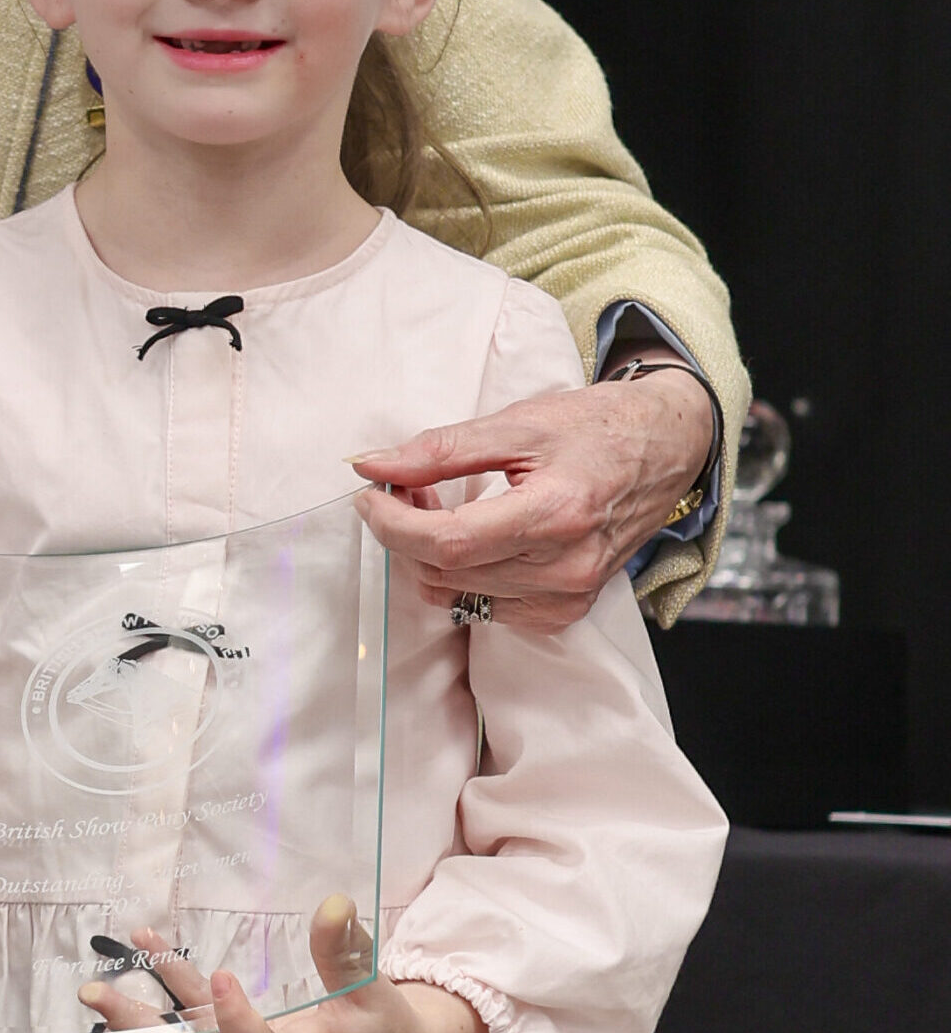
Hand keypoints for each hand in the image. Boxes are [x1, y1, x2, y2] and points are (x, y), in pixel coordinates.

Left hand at [85, 903, 490, 1032]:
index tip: (220, 978)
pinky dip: (169, 985)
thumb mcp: (371, 988)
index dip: (239, 1025)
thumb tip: (333, 901)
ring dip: (137, 1027)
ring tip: (93, 997)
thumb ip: (346, 950)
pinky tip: (144, 941)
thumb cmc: (380, 1024)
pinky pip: (195, 1019)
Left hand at [349, 356, 712, 632]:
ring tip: (432, 501)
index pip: (448, 543)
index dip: (393, 523)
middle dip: (403, 530)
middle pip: (447, 571)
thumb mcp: (517, 422)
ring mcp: (568, 597)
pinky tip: (465, 532)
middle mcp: (565, 569)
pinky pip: (485, 606)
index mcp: (556, 515)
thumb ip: (440, 449)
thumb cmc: (594, 427)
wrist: (664, 449)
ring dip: (425, 552)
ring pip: (457, 593)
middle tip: (400, 484)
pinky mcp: (565, 611)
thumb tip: (371, 464)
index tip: (368, 494)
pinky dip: (458, 572)